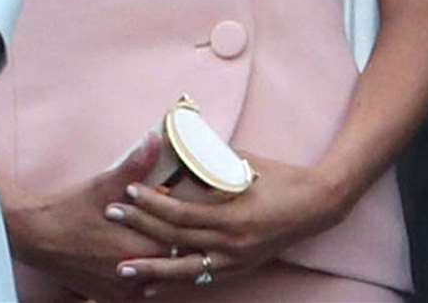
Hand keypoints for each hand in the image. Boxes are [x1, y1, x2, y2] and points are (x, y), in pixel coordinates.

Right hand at [6, 135, 164, 296]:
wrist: (36, 237)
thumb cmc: (70, 210)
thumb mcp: (103, 184)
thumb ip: (135, 165)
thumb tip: (155, 139)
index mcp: (137, 249)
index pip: (177, 239)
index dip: (175, 220)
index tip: (170, 204)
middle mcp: (133, 277)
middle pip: (169, 260)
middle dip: (166, 238)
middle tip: (157, 219)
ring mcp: (122, 292)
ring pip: (155, 276)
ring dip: (155, 258)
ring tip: (145, 235)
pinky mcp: (111, 299)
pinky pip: (138, 291)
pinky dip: (140, 274)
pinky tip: (132, 254)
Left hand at [107, 154, 343, 292]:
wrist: (317, 205)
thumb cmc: (278, 176)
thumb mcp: (241, 163)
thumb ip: (209, 159)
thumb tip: (179, 142)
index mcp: (231, 217)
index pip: (181, 213)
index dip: (152, 204)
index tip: (126, 192)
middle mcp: (231, 245)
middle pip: (176, 240)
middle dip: (141, 230)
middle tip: (110, 217)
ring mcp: (236, 261)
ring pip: (185, 269)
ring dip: (153, 269)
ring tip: (123, 269)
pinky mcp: (239, 268)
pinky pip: (201, 277)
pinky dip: (176, 280)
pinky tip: (154, 285)